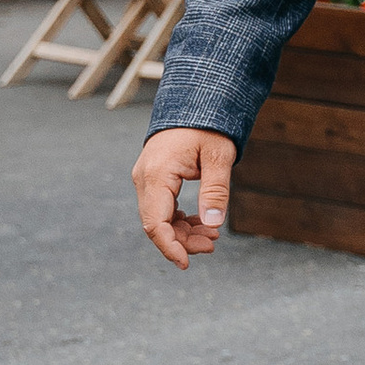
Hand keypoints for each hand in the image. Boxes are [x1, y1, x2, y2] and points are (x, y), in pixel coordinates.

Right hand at [133, 126, 234, 267]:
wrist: (194, 100)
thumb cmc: (208, 125)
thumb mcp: (219, 156)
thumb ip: (216, 189)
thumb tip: (213, 224)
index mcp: (157, 174)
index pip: (155, 223)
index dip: (170, 247)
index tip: (186, 264)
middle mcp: (145, 178)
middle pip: (156, 224)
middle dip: (182, 241)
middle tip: (213, 245)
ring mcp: (146, 178)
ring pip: (158, 217)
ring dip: (182, 232)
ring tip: (212, 236)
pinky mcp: (154, 178)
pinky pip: (162, 207)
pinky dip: (179, 219)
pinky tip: (200, 223)